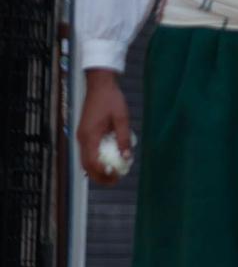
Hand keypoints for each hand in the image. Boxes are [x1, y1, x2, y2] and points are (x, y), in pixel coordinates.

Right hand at [78, 70, 130, 185]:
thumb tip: (127, 158)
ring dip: (98, 169)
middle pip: (86, 165)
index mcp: (89, 135)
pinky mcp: (85, 133)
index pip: (92, 162)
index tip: (116, 176)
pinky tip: (110, 161)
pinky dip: (97, 159)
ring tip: (114, 173)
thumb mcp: (122, 119)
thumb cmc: (111, 100)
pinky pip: (88, 152)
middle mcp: (82, 138)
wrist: (100, 86)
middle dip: (100, 175)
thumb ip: (124, 139)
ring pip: (86, 160)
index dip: (103, 172)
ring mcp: (82, 136)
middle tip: (116, 180)